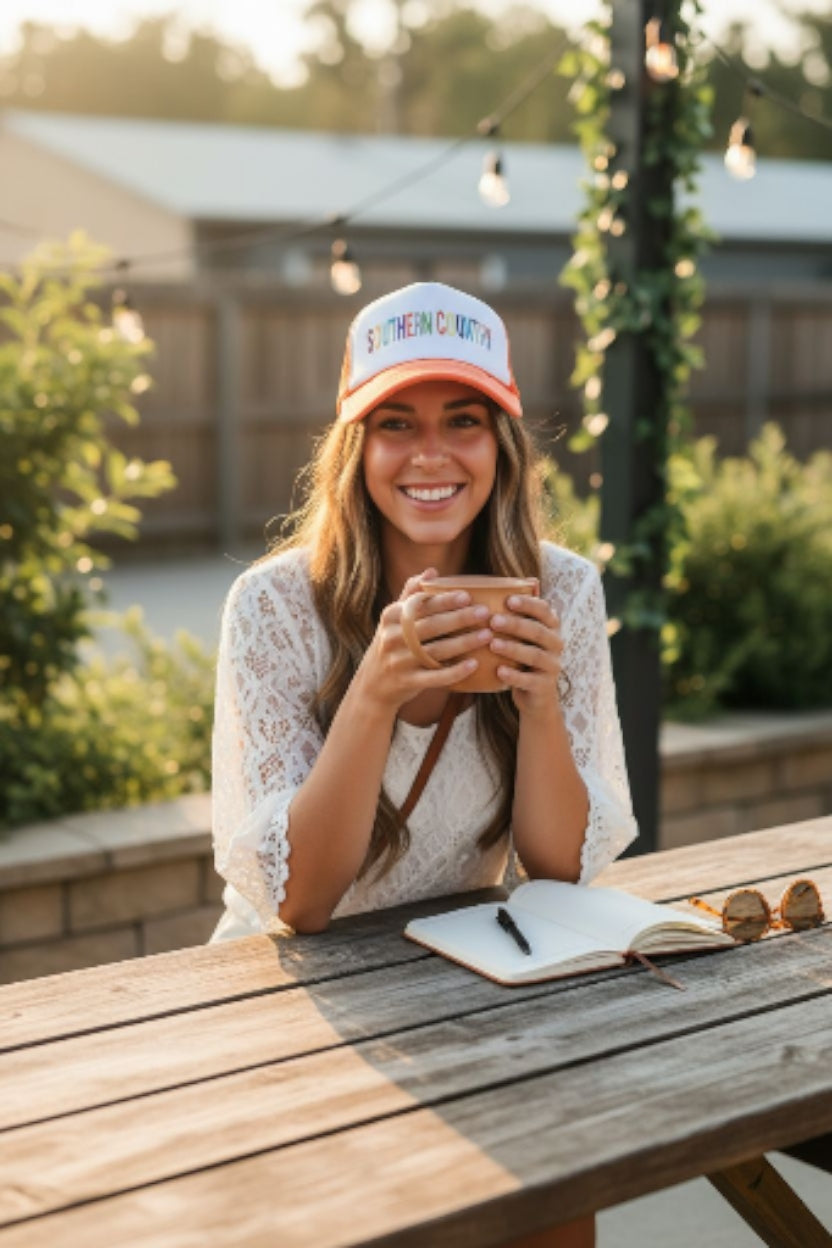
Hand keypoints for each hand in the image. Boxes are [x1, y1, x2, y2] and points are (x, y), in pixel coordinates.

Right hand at [357, 569, 493, 711]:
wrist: (373, 684)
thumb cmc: (392, 643)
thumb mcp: (394, 618)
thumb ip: (411, 594)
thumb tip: (432, 570)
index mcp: (391, 617)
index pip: (421, 605)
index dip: (445, 600)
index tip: (468, 595)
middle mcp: (393, 638)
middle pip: (431, 626)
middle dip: (460, 618)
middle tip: (485, 612)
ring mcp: (400, 662)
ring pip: (436, 651)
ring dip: (464, 643)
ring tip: (487, 635)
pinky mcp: (408, 682)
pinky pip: (435, 677)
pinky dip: (455, 672)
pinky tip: (474, 664)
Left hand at [488, 593, 563, 716]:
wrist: (535, 697)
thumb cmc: (522, 659)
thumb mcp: (521, 638)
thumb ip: (514, 618)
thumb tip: (492, 594)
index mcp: (551, 628)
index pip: (545, 611)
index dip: (529, 604)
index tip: (508, 600)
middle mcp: (556, 645)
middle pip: (538, 632)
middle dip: (516, 625)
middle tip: (493, 621)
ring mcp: (552, 666)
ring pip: (535, 655)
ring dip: (513, 648)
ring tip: (493, 644)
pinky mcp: (544, 686)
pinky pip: (530, 680)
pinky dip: (514, 676)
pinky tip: (499, 671)